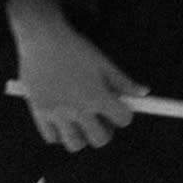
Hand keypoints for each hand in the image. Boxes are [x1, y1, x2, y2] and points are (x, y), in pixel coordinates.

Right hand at [6, 0, 137, 150]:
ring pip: (75, 144)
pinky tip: (62, 119)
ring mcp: (57, 113)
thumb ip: (123, 81)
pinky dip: (58, 133)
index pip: (122, 119)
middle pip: (100, 139)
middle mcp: (78, 109)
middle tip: (99, 118)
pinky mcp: (39, 112)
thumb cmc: (74, 48)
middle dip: (104, 131)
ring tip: (80, 121)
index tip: (118, 107)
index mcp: (97, 97)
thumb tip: (143, 92)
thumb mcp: (103, 63)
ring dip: (81, 136)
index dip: (124, 114)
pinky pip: (51, 137)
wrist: (42, 37)